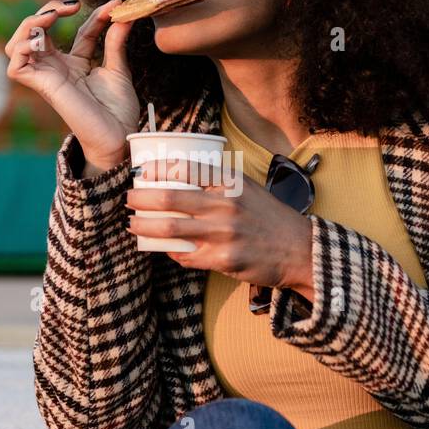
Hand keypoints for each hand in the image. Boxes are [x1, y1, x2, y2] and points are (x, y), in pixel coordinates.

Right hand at [5, 0, 139, 170]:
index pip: (73, 29)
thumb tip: (122, 13)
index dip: (92, 14)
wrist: (119, 135)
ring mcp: (46, 77)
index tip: (114, 5)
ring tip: (51, 17)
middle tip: (72, 6)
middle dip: (48, 9)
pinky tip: (41, 38)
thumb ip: (114, 40)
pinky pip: (15, 66)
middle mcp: (55, 68)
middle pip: (34, 30)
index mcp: (73, 63)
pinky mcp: (42, 87)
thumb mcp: (118, 67)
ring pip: (16, 44)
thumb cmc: (117, 110)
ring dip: (28, 24)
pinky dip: (22, 46)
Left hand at [126, 158, 315, 300]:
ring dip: (146, 227)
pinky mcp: (224, 259)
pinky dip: (173, 252)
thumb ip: (219, 183)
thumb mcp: (249, 189)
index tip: (142, 172)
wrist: (300, 249)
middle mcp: (226, 205)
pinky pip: (187, 256)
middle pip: (170, 198)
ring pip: (171, 229)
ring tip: (134, 225)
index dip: (158, 169)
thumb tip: (181, 178)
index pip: (186, 169)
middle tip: (128, 199)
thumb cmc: (270, 218)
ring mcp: (224, 234)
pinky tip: (166, 249)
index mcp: (231, 183)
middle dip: (141, 199)